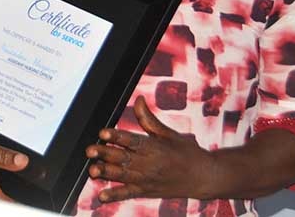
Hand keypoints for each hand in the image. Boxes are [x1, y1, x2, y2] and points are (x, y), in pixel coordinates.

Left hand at [85, 98, 217, 202]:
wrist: (204, 177)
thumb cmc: (187, 152)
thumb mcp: (169, 133)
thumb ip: (149, 119)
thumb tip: (139, 99)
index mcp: (155, 147)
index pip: (133, 141)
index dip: (116, 136)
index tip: (103, 132)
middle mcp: (150, 164)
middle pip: (124, 158)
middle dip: (105, 154)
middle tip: (90, 150)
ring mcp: (147, 179)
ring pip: (123, 175)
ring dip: (106, 172)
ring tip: (93, 169)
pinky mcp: (147, 191)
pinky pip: (129, 194)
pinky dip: (115, 195)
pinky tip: (102, 196)